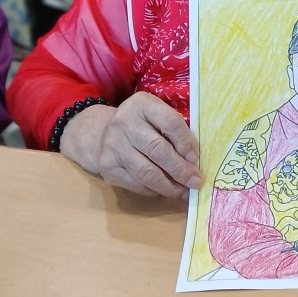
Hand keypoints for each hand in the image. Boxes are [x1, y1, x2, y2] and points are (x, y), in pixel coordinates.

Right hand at [59, 91, 201, 198]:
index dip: (186, 143)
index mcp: (142, 104)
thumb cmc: (141, 124)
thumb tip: (194, 162)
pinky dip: (154, 191)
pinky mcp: (107, 167)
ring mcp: (114, 146)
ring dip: (169, 186)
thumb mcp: (157, 115)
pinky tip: (165, 190)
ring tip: (184, 192)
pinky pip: (136, 184)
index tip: (196, 159)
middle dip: (180, 170)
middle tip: (195, 182)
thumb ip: (176, 131)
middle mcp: (125, 123)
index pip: (170, 123)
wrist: (101, 132)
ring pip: (146, 172)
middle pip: (158, 150)